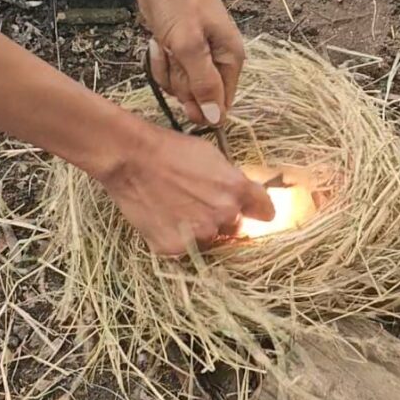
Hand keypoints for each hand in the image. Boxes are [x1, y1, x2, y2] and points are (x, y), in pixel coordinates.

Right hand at [101, 119, 273, 254]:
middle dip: (224, 218)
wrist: (134, 159)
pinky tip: (165, 217)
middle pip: (235, 227)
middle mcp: (225, 215)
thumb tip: (244, 196)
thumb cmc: (173, 151)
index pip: (266, 212)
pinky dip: (177, 237)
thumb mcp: (214, 158)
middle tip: (201, 203)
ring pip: (209, 239)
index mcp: (238, 191)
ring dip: (200, 229)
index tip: (253, 211)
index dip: (258, 210)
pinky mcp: (175, 248)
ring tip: (178, 208)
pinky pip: (184, 248)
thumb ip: (233, 181)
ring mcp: (200, 235)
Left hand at [134, 0, 243, 126]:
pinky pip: (168, 70)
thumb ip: (203, 83)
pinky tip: (159, 40)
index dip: (201, 106)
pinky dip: (159, 60)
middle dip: (180, 82)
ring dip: (167, 70)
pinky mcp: (179, 48)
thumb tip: (217, 119)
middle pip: (198, 96)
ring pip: (180, 85)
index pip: (222, 104)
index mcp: (231, 59)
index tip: (183, 95)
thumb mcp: (190, 45)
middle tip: (176, 54)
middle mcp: (218, 59)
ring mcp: (197, 54)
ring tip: (167, 43)